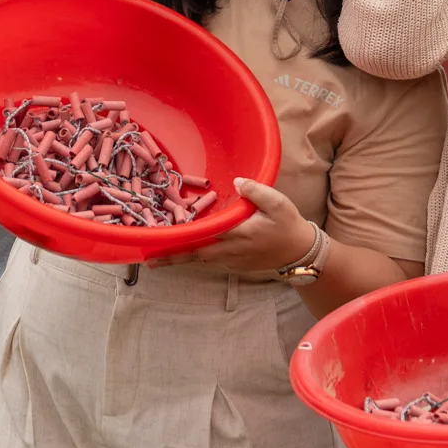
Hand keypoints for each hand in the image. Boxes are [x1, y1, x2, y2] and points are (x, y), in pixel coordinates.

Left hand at [152, 177, 317, 273]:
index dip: (182, 237)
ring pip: (199, 262)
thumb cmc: (288, 225)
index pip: (204, 235)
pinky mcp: (234, 266)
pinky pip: (208, 264)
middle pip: (195, 255)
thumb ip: (257, 191)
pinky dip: (192, 261)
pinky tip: (182, 257)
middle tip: (147, 259)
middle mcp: (230, 251)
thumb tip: (237, 181)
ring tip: (156, 261)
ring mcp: (231, 261)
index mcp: (237, 234)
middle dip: (171, 257)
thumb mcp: (278, 203)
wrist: (299, 252)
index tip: (163, 237)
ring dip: (179, 261)